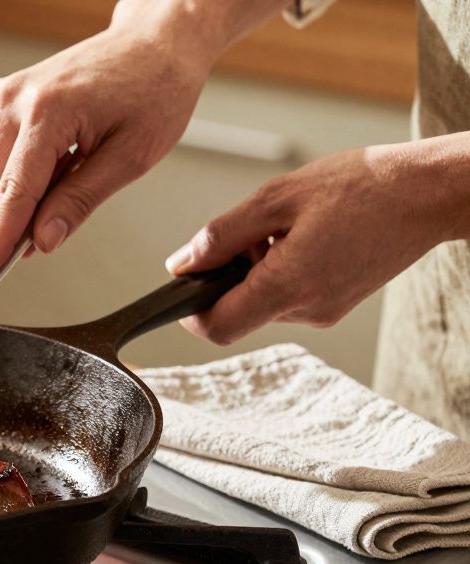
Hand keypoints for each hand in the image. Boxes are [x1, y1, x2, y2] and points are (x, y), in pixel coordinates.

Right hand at [0, 27, 211, 284]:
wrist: (156, 43)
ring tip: (75, 176)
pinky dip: (25, 177)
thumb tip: (42, 240)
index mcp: (48, 112)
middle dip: (11, 224)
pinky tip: (63, 163)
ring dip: (22, 198)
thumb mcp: (131, 156)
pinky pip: (1, 157)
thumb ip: (80, 200)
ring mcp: (6, 97)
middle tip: (49, 236)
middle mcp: (15, 101)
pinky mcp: (6, 100)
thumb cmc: (155, 89)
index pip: (12, 193)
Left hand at [168, 137, 469, 344]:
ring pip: (263, 302)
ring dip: (255, 269)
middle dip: (227, 276)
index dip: (190, 310)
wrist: (430, 193)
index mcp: (288, 287)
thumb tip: (182, 263)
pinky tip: (302, 234)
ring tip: (284, 225)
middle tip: (249, 231)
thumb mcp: (277, 198)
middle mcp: (306, 310)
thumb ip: (221, 235)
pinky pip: (289, 295)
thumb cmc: (361, 186)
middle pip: (238, 313)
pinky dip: (279, 270)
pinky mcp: (336, 303)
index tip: (184, 282)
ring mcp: (325, 311)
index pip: (217, 327)